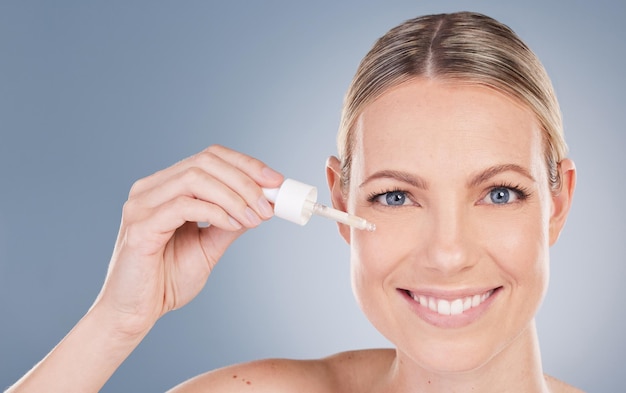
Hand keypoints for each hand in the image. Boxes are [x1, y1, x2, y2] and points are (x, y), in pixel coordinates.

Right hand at [93, 145, 282, 337]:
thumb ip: (230, 223)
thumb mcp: (209, 246)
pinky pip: (184, 206)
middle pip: (205, 162)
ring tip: (255, 218)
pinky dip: (216, 212)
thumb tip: (263, 205)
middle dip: (245, 180)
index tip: (276, 182)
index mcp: (166, 188)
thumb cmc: (167, 281)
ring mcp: (141, 205)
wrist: (136, 314)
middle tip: (269, 204)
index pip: (209, 157)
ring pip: (196, 178)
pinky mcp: (140, 226)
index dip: (245, 165)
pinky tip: (234, 225)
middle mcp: (151, 189)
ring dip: (234, 196)